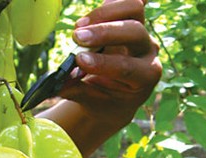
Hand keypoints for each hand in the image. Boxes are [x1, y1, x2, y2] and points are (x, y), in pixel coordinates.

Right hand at [39, 0, 161, 156]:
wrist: (116, 94)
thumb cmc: (105, 98)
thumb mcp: (92, 100)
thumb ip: (76, 90)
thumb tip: (57, 83)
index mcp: (146, 77)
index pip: (127, 67)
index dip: (103, 62)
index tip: (79, 60)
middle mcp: (148, 52)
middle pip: (135, 31)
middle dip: (104, 32)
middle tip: (76, 37)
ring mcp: (143, 33)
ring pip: (134, 9)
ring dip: (105, 12)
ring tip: (80, 26)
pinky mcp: (132, 18)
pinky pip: (125, 2)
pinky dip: (111, 2)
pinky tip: (94, 13)